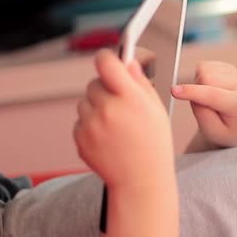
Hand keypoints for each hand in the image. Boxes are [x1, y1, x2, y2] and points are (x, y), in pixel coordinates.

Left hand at [73, 49, 173, 189]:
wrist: (141, 179)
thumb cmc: (153, 145)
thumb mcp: (157, 110)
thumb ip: (141, 83)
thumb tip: (129, 64)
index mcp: (130, 98)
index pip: (107, 63)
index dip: (107, 57)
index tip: (109, 59)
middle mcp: (108, 108)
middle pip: (94, 82)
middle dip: (105, 89)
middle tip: (120, 104)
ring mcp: (91, 124)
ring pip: (85, 102)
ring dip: (96, 107)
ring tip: (116, 125)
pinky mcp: (80, 138)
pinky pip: (80, 121)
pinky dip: (90, 125)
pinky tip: (108, 137)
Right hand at [171, 61, 236, 147]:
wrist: (233, 126)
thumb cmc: (222, 132)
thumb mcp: (211, 132)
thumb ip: (201, 113)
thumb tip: (192, 92)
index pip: (212, 95)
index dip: (191, 92)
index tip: (174, 91)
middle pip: (206, 77)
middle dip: (196, 90)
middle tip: (201, 104)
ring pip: (204, 69)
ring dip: (198, 83)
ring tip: (207, 98)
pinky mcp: (230, 68)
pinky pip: (205, 65)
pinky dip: (201, 77)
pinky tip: (210, 89)